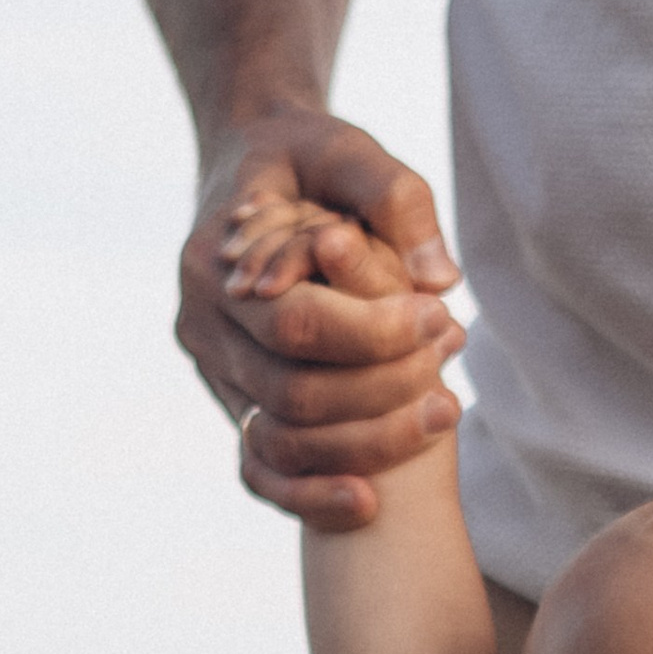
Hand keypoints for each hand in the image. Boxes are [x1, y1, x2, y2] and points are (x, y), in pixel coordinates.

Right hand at [177, 107, 464, 529]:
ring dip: (365, 445)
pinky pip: (262, 470)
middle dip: (382, 394)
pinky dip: (311, 495)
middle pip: (293, 394)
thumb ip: (396, 198)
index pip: (300, 324)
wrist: (252, 169)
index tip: (443, 320)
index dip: (376, 334)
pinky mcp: (233, 404)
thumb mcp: (348, 150)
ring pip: (281, 442)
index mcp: (217, 261)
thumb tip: (440, 279)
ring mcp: (211, 372)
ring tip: (441, 414)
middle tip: (451, 371)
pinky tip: (369, 502)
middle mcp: (201, 325)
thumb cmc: (308, 159)